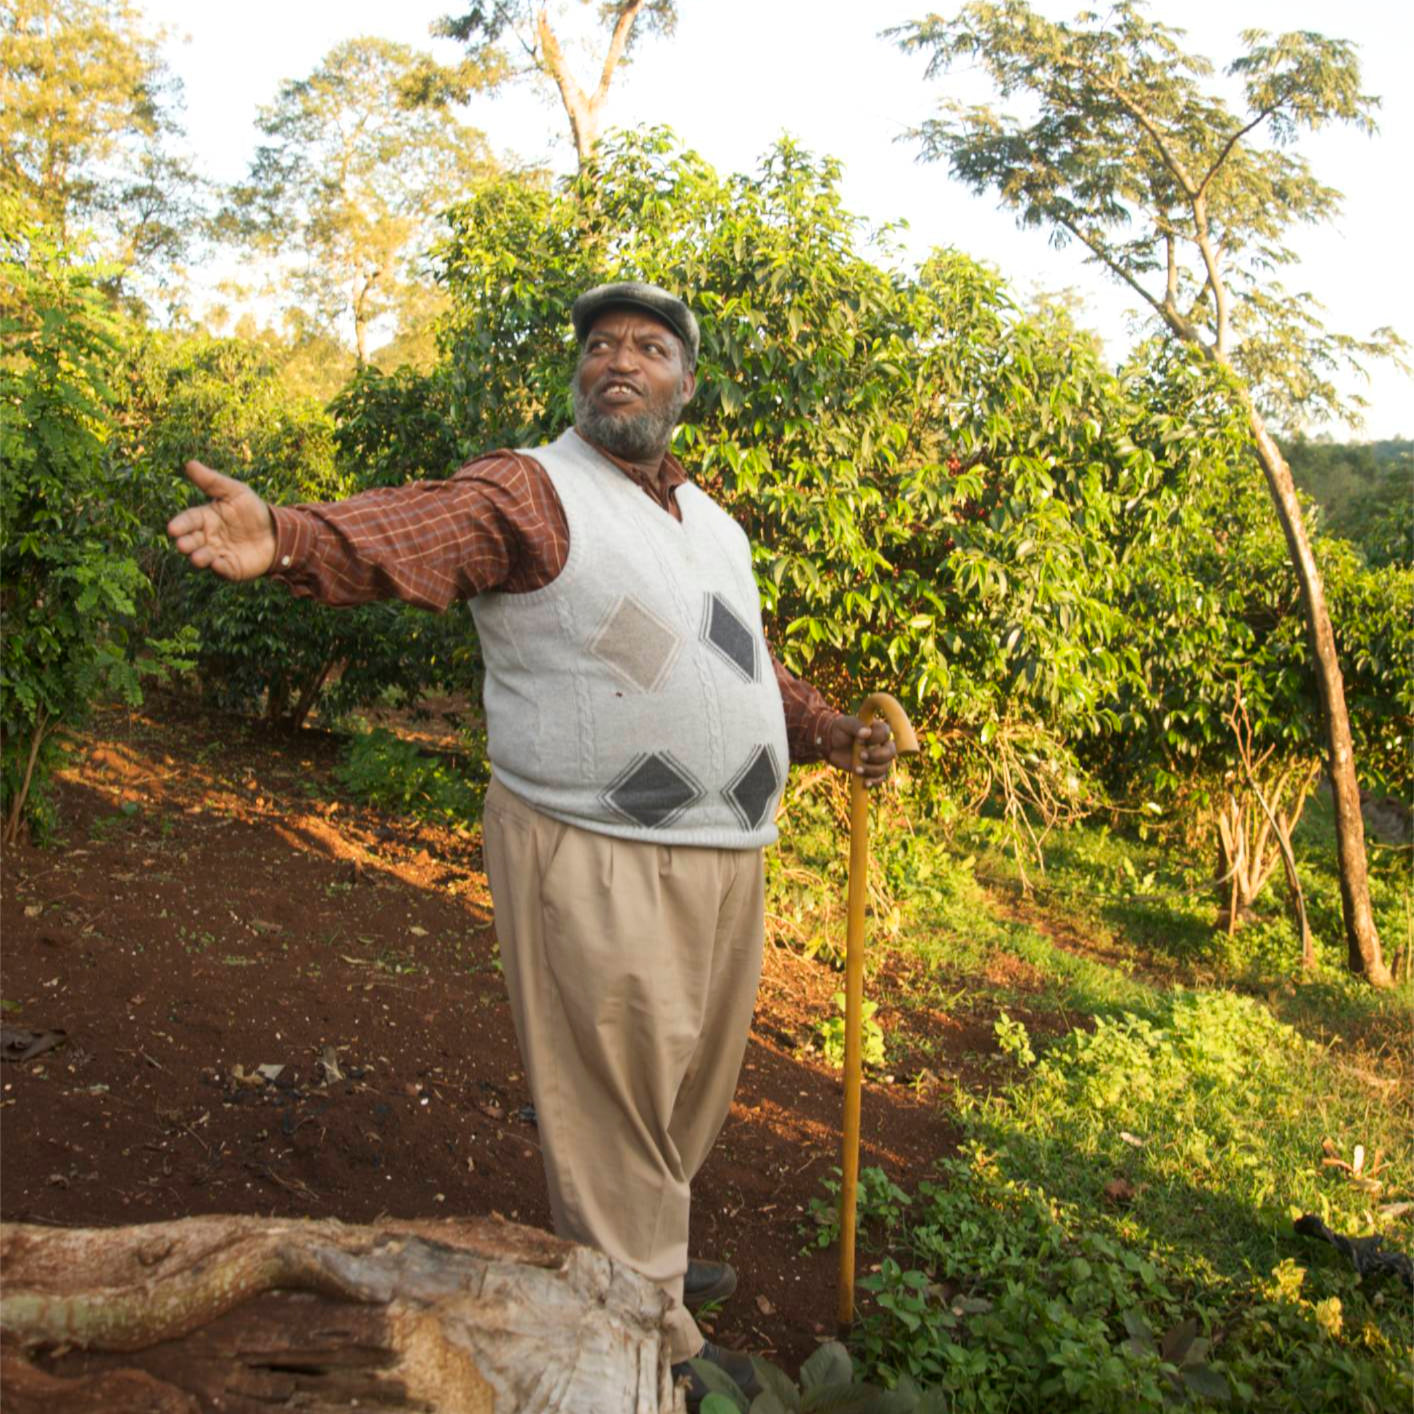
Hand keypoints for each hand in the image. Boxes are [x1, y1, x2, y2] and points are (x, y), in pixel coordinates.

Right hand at [167, 461, 276, 580]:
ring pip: (203, 557)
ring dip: (199, 557)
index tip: (172, 529)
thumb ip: (213, 481)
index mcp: (205, 518)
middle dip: (186, 544)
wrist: (277, 532)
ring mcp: (218, 553)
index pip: (188, 520)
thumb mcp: (235, 492)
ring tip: (197, 557)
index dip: (180, 525)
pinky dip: (219, 568)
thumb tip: (189, 464)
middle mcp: (207, 537)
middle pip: (191, 541)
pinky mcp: (231, 568)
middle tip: (182, 545)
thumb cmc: (252, 511)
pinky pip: (223, 569)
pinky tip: (218, 564)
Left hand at [826, 715, 896, 788]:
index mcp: (878, 730)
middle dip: (876, 756)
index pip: (885, 733)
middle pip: (890, 752)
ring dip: (872, 770)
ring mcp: (879, 759)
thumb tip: (866, 732)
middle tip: (861, 756)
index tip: (859, 740)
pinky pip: (880, 778)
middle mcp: (883, 744)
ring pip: (885, 767)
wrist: (833, 745)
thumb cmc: (841, 731)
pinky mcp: (873, 770)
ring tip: (856, 769)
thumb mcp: (845, 724)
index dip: (874, 738)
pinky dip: (874, 781)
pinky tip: (865, 782)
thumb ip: (856, 726)